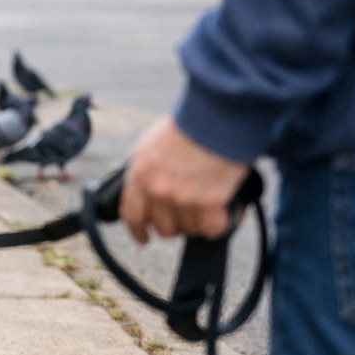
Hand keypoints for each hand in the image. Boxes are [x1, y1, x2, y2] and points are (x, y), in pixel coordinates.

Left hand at [119, 116, 250, 244]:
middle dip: (175, 225)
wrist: (217, 116)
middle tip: (187, 214)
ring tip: (208, 202)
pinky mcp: (209, 203)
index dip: (137, 230)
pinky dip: (220, 222)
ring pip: (189, 230)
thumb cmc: (188, 125)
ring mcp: (182, 199)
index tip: (144, 238)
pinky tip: (223, 210)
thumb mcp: (150, 145)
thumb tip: (145, 189)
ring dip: (199, 222)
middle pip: (163, 228)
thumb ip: (145, 170)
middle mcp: (157, 191)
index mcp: (139, 174)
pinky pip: (213, 229)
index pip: (131, 214)